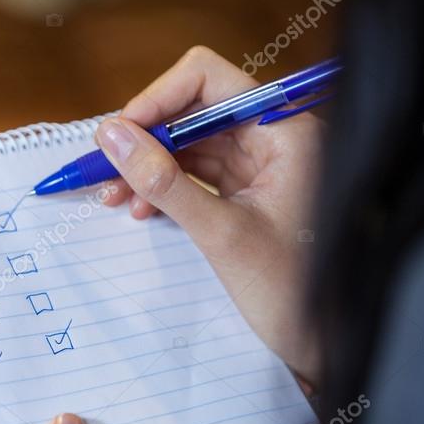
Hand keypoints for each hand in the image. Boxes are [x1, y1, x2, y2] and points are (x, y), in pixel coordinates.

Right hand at [97, 46, 323, 383]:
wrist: (323, 343)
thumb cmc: (291, 291)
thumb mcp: (219, 234)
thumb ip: (163, 181)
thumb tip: (111, 137)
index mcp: (283, 131)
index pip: (207, 80)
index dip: (155, 100)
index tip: (117, 136)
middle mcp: (272, 136)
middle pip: (191, 110)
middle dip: (143, 138)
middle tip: (100, 169)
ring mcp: (259, 164)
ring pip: (187, 143)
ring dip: (146, 166)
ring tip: (112, 197)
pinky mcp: (246, 191)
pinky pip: (194, 173)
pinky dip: (162, 187)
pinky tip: (138, 208)